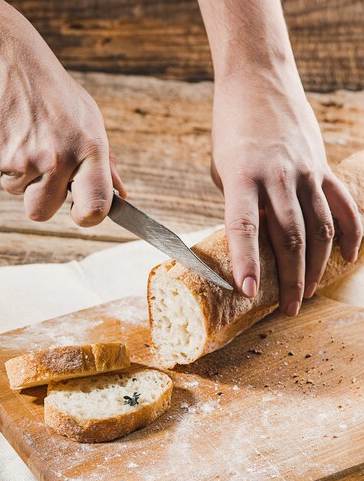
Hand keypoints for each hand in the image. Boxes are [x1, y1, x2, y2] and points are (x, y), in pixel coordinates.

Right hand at [0, 0, 124, 225]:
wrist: (6, 57)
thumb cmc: (53, 91)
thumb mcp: (89, 120)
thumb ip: (105, 162)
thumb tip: (120, 195)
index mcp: (90, 150)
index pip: (95, 207)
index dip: (86, 217)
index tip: (79, 212)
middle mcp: (60, 158)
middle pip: (42, 212)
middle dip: (39, 198)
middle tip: (40, 168)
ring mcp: (26, 158)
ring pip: (17, 193)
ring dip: (18, 174)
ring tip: (24, 137)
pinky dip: (0, 158)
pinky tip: (8, 131)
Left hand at [211, 65, 362, 314]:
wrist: (259, 79)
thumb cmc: (231, 128)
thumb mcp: (223, 169)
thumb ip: (240, 205)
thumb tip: (254, 241)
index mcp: (242, 176)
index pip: (244, 227)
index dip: (247, 262)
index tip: (248, 292)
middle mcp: (277, 176)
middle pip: (290, 236)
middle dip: (290, 279)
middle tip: (288, 308)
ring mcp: (305, 170)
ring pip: (320, 227)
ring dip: (318, 266)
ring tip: (309, 292)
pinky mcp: (322, 166)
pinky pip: (343, 204)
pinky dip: (351, 233)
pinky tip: (348, 258)